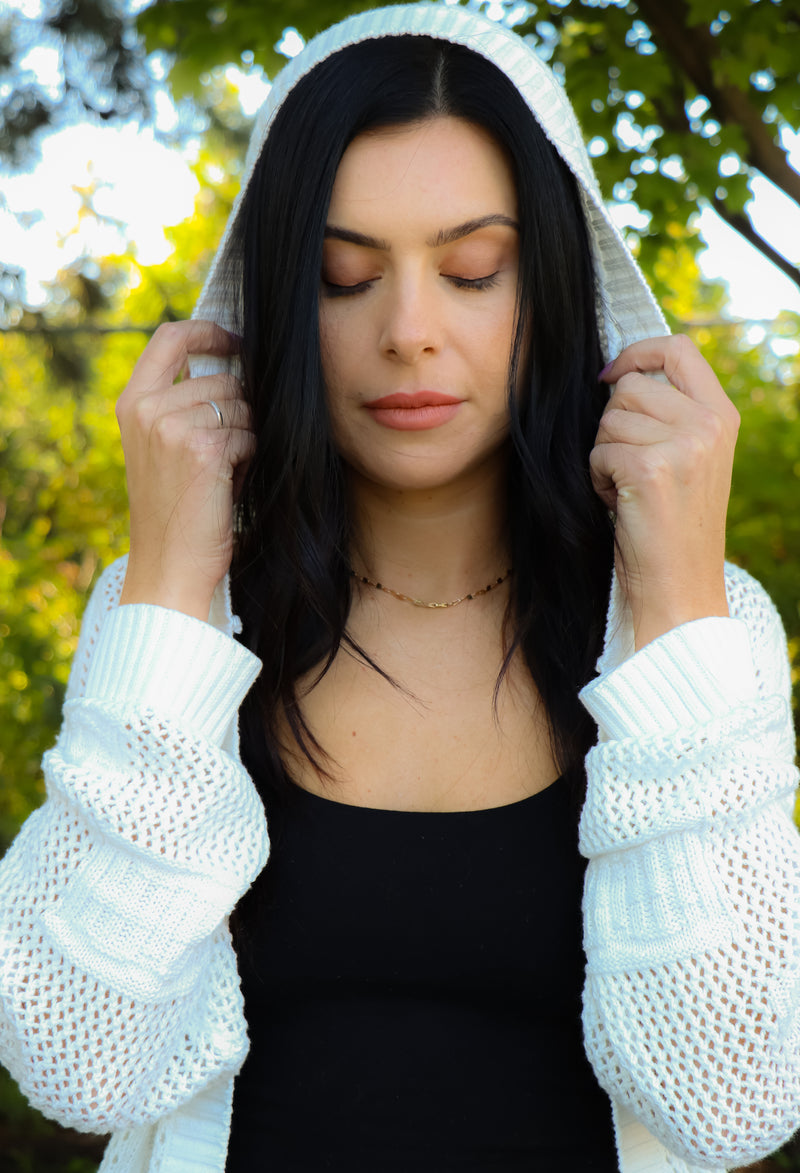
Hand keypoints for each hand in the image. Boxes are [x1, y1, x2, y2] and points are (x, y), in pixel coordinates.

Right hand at [116, 320, 254, 621]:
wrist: (170, 567)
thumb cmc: (176, 511)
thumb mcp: (163, 447)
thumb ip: (184, 403)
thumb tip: (237, 364)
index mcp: (132, 402)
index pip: (170, 337)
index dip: (208, 331)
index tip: (235, 341)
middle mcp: (147, 408)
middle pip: (223, 378)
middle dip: (239, 412)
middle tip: (225, 454)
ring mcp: (173, 427)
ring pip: (242, 407)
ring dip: (246, 438)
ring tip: (224, 473)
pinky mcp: (204, 449)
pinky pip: (250, 436)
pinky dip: (250, 460)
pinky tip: (229, 486)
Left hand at [591, 335, 739, 648]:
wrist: (680, 589)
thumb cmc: (672, 527)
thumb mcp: (689, 459)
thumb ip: (670, 415)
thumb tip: (618, 375)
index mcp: (722, 416)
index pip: (678, 350)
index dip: (636, 352)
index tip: (609, 375)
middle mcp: (709, 424)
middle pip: (628, 388)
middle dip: (612, 426)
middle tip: (629, 468)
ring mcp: (683, 445)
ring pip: (608, 421)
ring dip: (604, 456)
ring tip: (629, 491)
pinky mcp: (651, 469)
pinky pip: (598, 452)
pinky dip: (597, 480)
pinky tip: (621, 505)